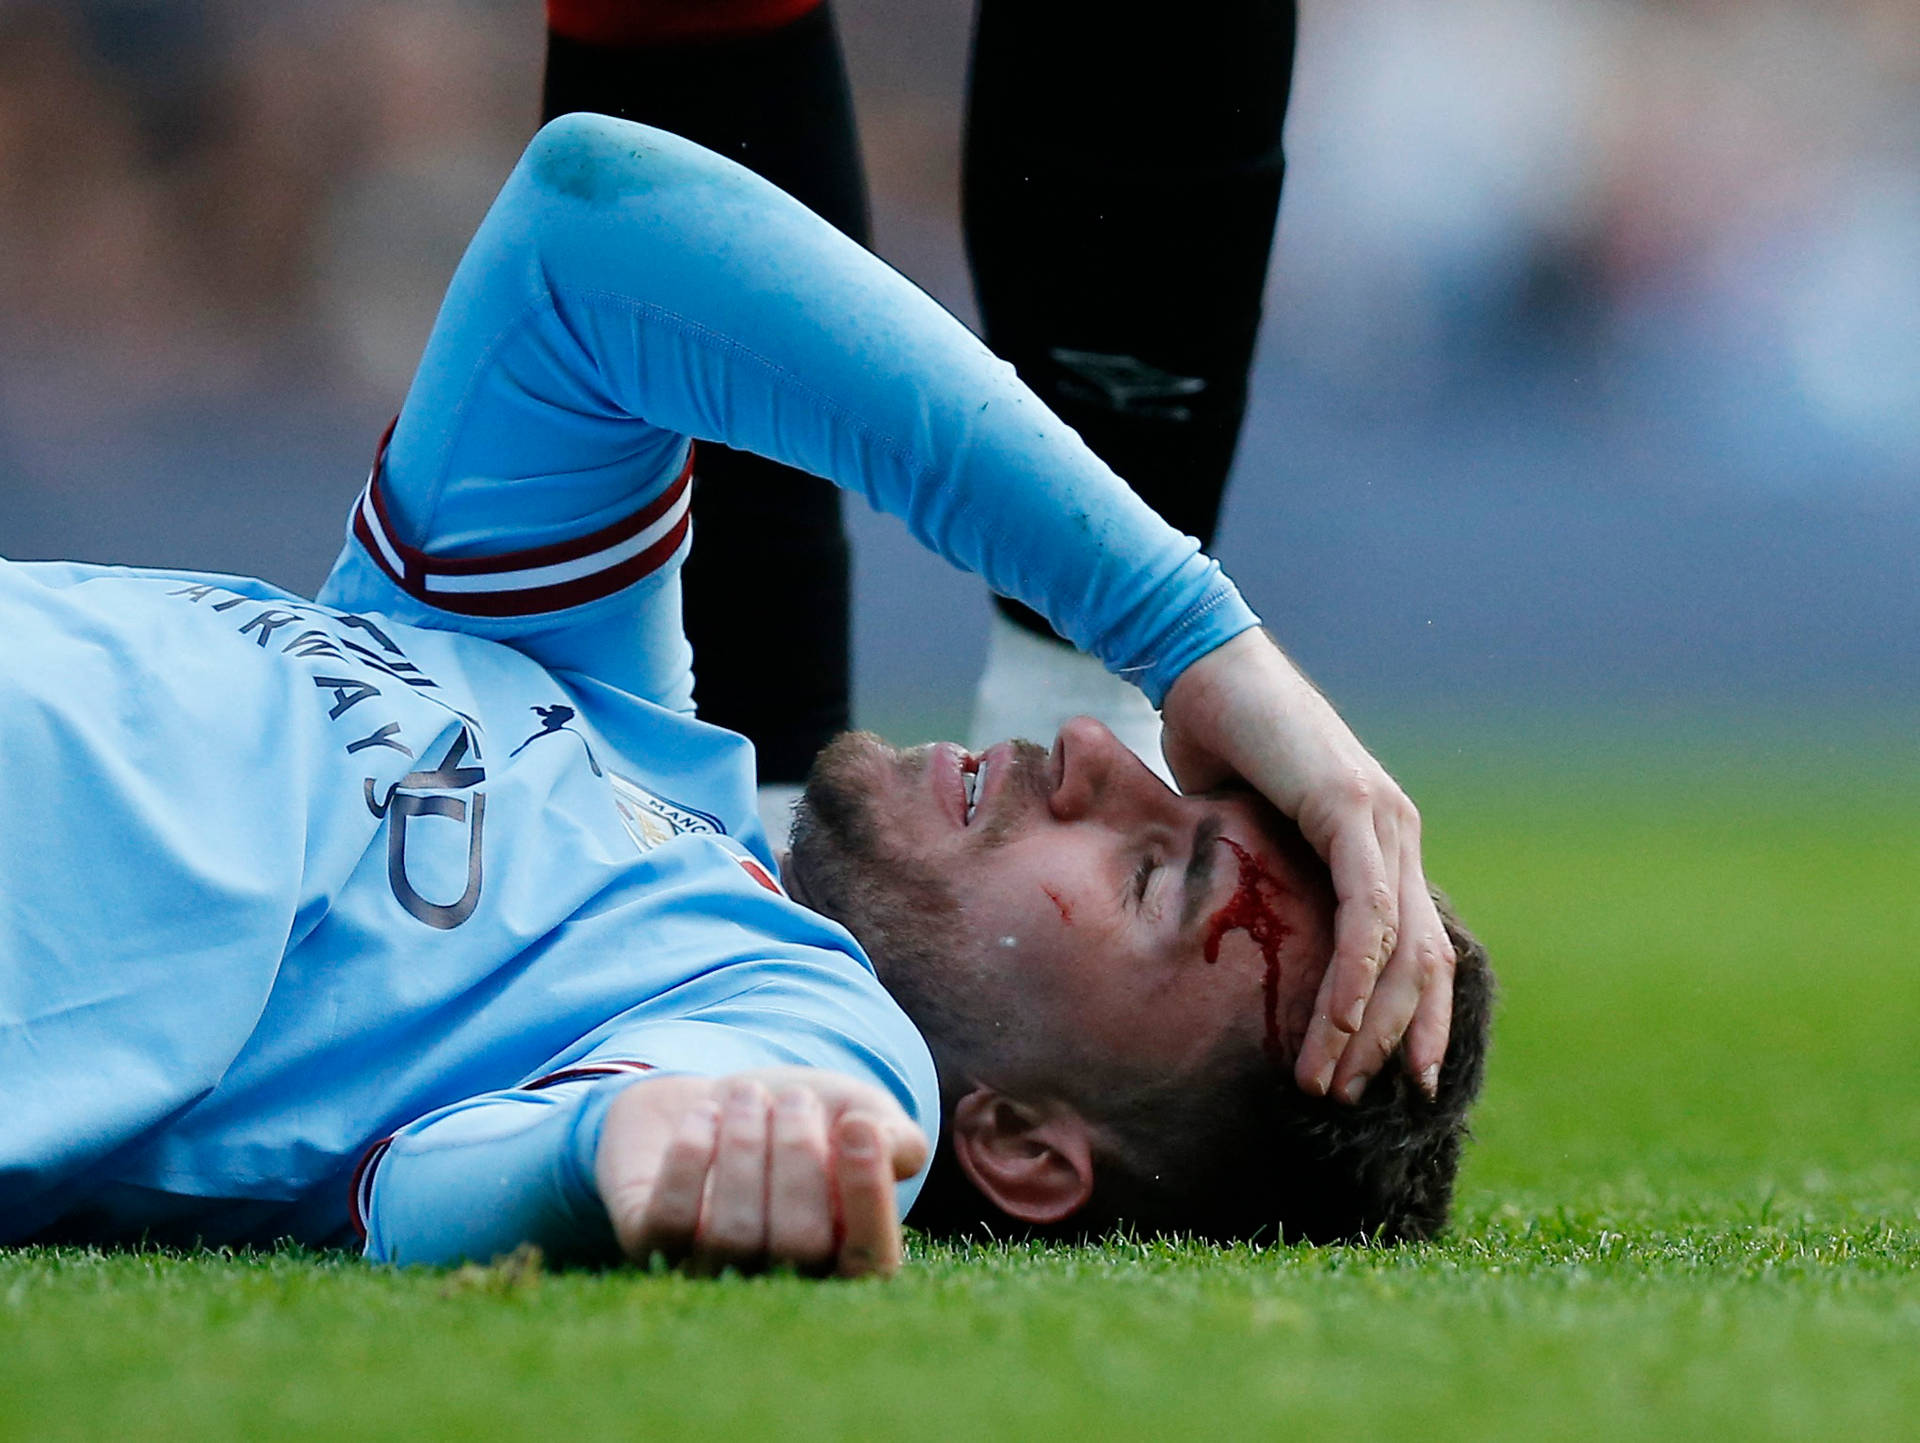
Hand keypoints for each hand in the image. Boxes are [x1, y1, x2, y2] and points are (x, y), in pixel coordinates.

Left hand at [593, 1068, 928, 1277]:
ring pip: (733, 1234)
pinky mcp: (651, 1246)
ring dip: (744, 1146)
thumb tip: (891, 1149)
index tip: (860, 1126)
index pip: (868, 1263)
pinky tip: (703, 1115)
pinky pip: (669, 1220)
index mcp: (842, 1259)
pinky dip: (690, 1156)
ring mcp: (711, 1272)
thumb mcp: (858, 1114)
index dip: (867, 1198)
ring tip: (746, 1094)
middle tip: (795, 1098)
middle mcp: (778, 1282)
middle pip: (799, 1244)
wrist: (714, 1094)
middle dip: (797, 1155)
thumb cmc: (800, 1117)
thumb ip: (893, 1136)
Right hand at [1160, 629, 1454, 1103]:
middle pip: (1424, 962)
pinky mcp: (1352, 809)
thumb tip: (1247, 944)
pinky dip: (1353, 977)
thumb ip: (1267, 881)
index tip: (1403, 1084)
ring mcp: (1383, 820)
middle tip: (1351, 1099)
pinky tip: (1332, 1024)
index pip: (1420, 948)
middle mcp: (1397, 833)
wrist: (1200, 665)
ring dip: (1366, 1026)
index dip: (1417, 1018)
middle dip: (1389, 1042)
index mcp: (1380, 842)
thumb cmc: (1214, 742)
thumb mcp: (1248, 835)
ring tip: (1326, 1081)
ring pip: (1401, 950)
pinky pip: (1368, 914)